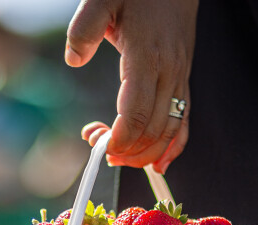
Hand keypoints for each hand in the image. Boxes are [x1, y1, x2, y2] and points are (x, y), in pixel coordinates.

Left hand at [66, 0, 197, 172]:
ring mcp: (179, 78)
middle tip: (97, 146)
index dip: (118, 139)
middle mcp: (168, 73)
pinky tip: (157, 162)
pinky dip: (173, 148)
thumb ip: (84, 28)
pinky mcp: (183, 80)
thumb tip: (74, 59)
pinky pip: (184, 122)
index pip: (136, 115)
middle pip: (152, 131)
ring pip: (170, 132)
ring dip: (144, 154)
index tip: (97, 142)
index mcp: (146, 58)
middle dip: (125, 150)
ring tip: (117, 156)